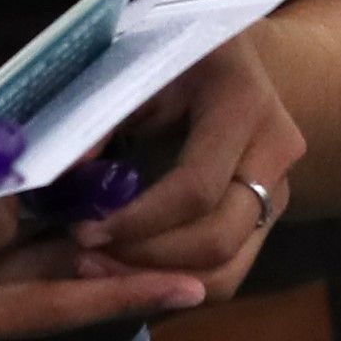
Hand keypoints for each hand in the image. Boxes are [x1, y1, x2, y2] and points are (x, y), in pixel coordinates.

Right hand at [0, 155, 202, 340]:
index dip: (37, 191)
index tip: (79, 162)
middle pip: (38, 296)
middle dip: (117, 287)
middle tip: (192, 281)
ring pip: (32, 315)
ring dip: (101, 301)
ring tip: (177, 287)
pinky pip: (4, 321)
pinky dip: (54, 303)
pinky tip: (101, 285)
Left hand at [59, 37, 312, 295]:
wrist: (226, 57)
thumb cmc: (172, 56)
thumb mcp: (137, 70)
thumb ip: (101, 118)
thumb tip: (60, 171)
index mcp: (242, 104)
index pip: (195, 188)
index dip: (137, 220)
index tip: (84, 229)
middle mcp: (275, 152)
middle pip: (218, 239)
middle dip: (146, 260)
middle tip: (85, 256)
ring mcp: (280, 189)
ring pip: (228, 268)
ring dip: (160, 282)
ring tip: (101, 268)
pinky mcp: (268, 218)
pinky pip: (228, 271)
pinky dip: (177, 283)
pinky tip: (128, 270)